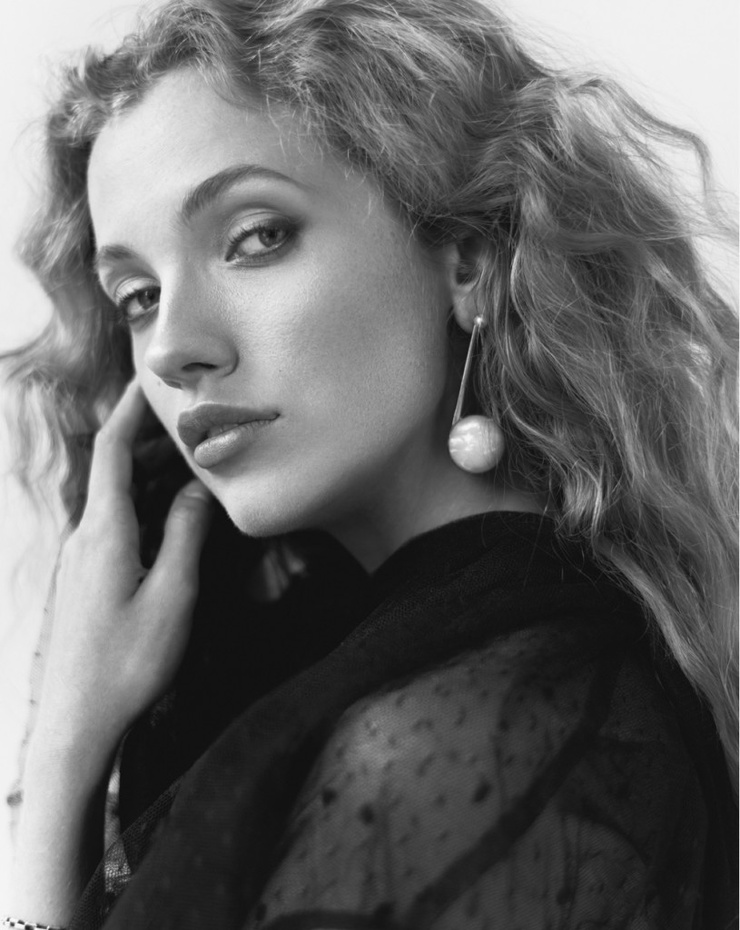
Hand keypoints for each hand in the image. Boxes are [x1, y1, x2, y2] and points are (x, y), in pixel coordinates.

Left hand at [32, 379, 212, 765]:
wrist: (75, 724)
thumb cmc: (126, 664)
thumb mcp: (171, 597)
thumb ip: (185, 535)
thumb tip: (198, 487)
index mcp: (103, 532)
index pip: (114, 451)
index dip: (132, 410)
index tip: (151, 379)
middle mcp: (85, 538)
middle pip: (116, 471)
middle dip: (153, 442)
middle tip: (193, 425)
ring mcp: (81, 560)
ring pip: (117, 501)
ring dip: (151, 479)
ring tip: (191, 466)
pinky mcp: (84, 581)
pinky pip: (114, 528)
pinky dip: (144, 510)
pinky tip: (170, 520)